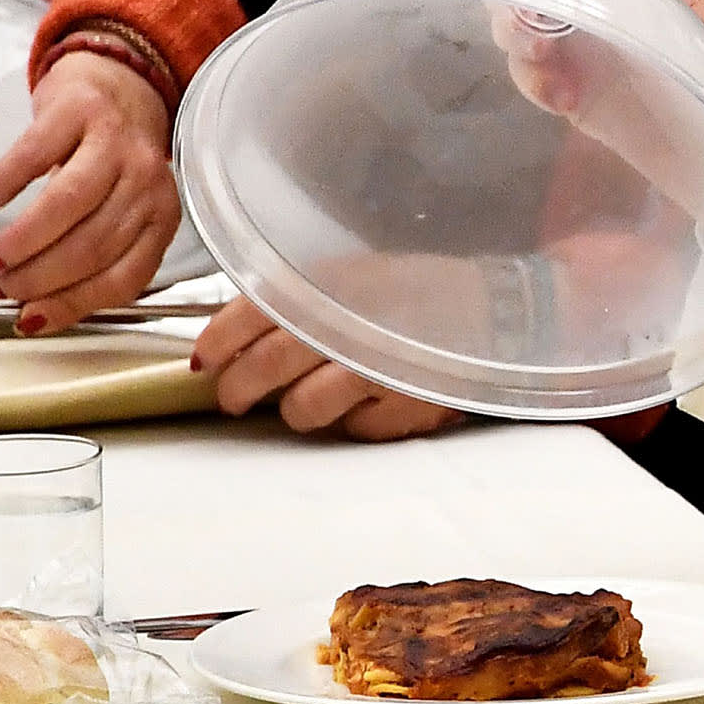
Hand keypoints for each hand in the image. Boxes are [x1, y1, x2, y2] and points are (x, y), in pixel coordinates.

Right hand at [0, 51, 182, 334]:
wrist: (114, 83)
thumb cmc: (109, 161)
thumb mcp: (114, 211)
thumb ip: (88, 259)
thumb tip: (32, 310)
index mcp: (160, 217)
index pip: (124, 277)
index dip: (72, 304)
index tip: (29, 317)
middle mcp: (146, 181)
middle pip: (93, 245)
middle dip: (39, 277)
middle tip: (1, 288)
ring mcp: (114, 141)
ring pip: (69, 205)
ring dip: (25, 241)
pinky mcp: (78, 109)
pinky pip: (37, 152)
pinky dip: (9, 180)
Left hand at [189, 297, 464, 439]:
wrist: (499, 307)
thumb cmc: (419, 291)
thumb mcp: (355, 273)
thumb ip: (301, 297)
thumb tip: (238, 335)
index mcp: (332, 283)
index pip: (251, 312)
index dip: (219, 342)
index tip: (204, 361)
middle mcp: (350, 324)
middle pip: (267, 368)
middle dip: (238, 388)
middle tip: (232, 397)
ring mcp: (378, 370)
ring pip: (303, 410)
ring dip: (295, 411)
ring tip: (305, 401)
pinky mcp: (406, 407)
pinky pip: (354, 430)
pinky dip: (351, 421)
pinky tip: (364, 401)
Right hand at [537, 0, 703, 185]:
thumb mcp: (689, 17)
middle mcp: (609, 7)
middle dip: (522, 6)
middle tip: (532, 35)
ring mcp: (591, 51)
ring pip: (528, 34)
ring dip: (526, 52)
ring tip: (552, 76)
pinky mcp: (581, 92)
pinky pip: (538, 78)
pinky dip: (538, 86)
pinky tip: (563, 101)